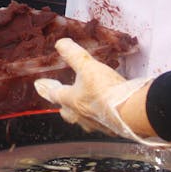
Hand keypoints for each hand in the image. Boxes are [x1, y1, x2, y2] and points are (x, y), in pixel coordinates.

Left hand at [34, 38, 170, 147]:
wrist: (131, 111)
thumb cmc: (106, 90)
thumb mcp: (87, 66)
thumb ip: (73, 54)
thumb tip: (60, 43)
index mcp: (71, 100)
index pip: (54, 94)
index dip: (47, 88)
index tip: (39, 85)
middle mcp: (81, 115)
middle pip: (67, 112)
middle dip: (64, 106)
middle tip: (61, 103)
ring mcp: (96, 124)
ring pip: (83, 120)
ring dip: (82, 113)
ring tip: (84, 108)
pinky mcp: (110, 128)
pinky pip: (101, 123)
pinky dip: (100, 117)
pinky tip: (105, 113)